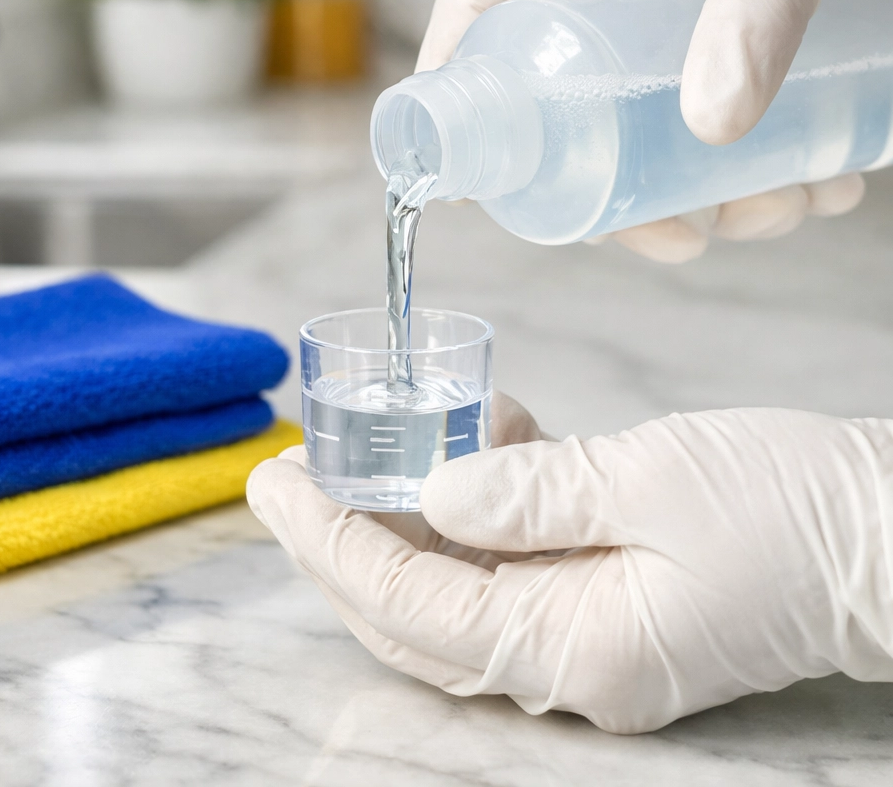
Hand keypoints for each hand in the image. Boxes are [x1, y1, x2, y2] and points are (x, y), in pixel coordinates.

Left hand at [247, 393, 892, 732]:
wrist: (888, 532)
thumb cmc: (793, 506)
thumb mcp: (651, 478)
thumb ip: (532, 491)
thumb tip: (435, 492)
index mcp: (577, 647)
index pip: (411, 602)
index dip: (331, 543)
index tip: (274, 483)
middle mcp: (570, 662)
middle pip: (415, 612)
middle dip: (339, 543)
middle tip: (286, 475)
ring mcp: (588, 637)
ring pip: (452, 590)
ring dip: (398, 525)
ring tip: (355, 457)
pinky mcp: (606, 600)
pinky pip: (511, 564)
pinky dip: (474, 508)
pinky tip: (471, 443)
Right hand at [417, 0, 890, 261]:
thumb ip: (751, 22)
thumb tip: (708, 133)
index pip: (484, 6)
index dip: (455, 90)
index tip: (462, 183)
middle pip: (562, 103)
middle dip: (615, 188)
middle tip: (679, 236)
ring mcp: (667, 12)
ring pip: (639, 127)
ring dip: (700, 192)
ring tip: (783, 206)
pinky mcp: (718, 33)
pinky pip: (702, 118)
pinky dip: (752, 170)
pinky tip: (815, 183)